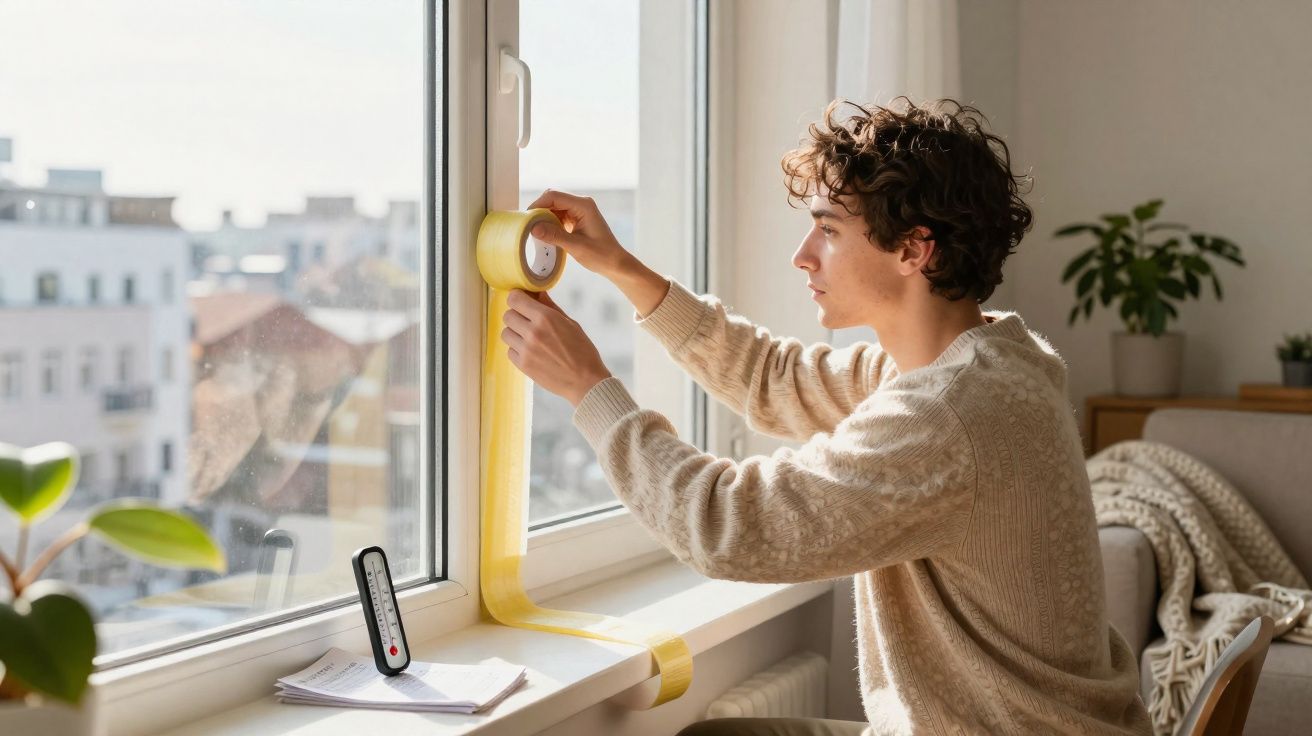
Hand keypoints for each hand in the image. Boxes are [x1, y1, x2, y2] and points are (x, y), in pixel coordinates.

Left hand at [501, 289, 611, 406]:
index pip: (514, 299)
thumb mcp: (570, 323)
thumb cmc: (582, 351)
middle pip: (507, 315)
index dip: (517, 298)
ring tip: (529, 338)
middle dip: (516, 315)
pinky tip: (531, 352)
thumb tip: (538, 293)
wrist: (586, 381)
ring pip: (506, 333)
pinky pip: (510, 351)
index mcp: (545, 318)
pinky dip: (517, 349)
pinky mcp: (523, 365)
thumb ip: (551, 307)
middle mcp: (532, 332)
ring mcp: (526, 350)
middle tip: (527, 321)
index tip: (522, 301)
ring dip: (515, 333)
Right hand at [527, 189, 630, 277]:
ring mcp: (579, 210)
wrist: (615, 263)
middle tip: (529, 226)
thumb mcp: (576, 247)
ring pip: (553, 207)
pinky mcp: (576, 218)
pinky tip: (546, 234)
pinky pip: (558, 215)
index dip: (537, 205)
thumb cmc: (601, 255)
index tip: (526, 219)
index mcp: (583, 205)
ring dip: (544, 217)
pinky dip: (550, 222)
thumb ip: (554, 236)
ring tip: (537, 232)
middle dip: (539, 210)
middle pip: (552, 198)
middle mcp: (581, 203)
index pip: (554, 196)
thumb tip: (533, 228)